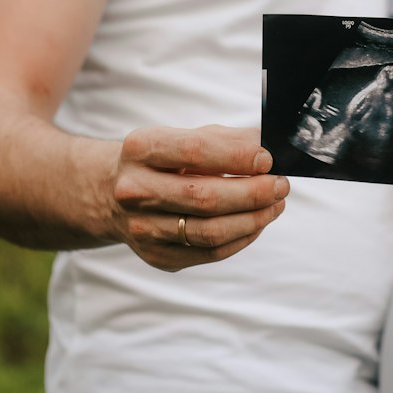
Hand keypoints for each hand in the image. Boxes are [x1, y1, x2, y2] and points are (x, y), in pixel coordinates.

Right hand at [108, 125, 288, 270]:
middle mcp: (135, 190)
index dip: (237, 156)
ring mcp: (142, 228)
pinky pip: (209, 253)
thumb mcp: (185, 136)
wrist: (111, 192)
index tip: (268, 159)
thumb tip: (268, 150)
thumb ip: (227, 140)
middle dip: (253, 193)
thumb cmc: (162, 160)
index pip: (195, 151)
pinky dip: (241, 238)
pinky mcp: (156, 255)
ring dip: (253, 219)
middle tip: (281, 185)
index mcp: (141, 149)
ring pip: (209, 232)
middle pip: (205, 198)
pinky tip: (256, 223)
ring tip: (275, 204)